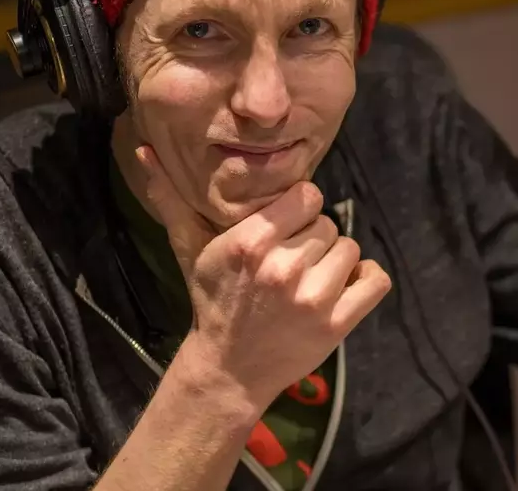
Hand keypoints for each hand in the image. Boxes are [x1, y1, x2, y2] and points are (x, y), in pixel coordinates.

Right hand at [136, 146, 391, 409]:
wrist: (229, 369)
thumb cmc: (212, 301)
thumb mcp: (190, 249)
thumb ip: (170, 198)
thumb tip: (142, 147)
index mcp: (249, 243)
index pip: (307, 196)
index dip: (299, 209)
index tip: (285, 227)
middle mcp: (282, 268)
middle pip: (328, 223)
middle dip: (313, 239)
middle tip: (292, 261)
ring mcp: (312, 298)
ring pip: (350, 248)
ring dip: (336, 261)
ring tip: (311, 278)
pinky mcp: (337, 324)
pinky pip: (375, 280)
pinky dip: (366, 280)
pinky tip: (344, 287)